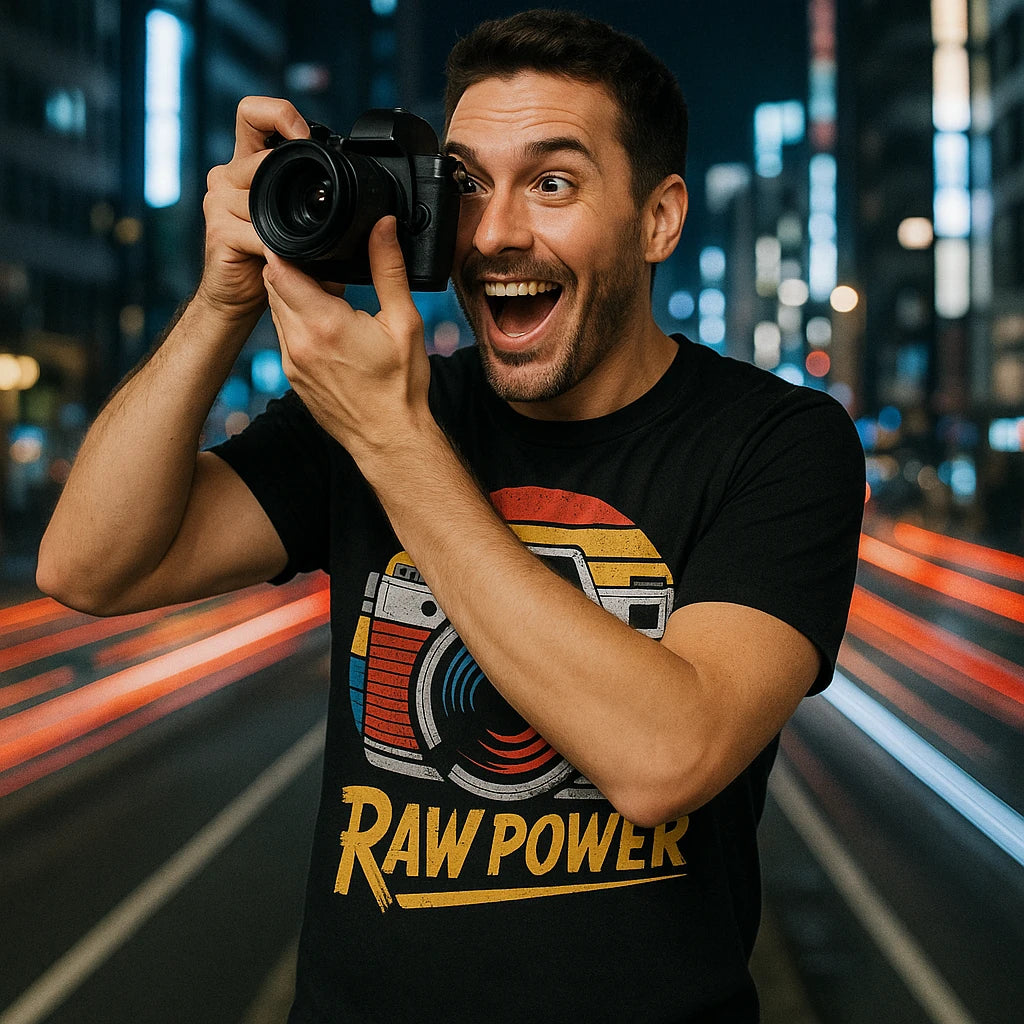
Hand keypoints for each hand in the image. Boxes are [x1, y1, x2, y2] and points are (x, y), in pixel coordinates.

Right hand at [195, 96, 309, 320]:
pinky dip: (279, 249)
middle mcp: (227, 176)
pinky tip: (283, 259)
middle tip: (309, 207)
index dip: (279, 115)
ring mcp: (218, 201)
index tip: (306, 139)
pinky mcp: (218, 230)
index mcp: (247, 165)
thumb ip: (310, 201)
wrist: (237, 296)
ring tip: (293, 242)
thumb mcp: (294, 222)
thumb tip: (359, 202)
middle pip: (261, 156)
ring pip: (262, 194)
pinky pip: (258, 233)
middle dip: (291, 180)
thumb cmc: (268, 259)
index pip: (251, 113)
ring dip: (286, 221)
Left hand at [262, 216, 434, 466]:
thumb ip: (388, 269)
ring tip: (325, 291)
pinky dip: (296, 318)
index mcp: (325, 323)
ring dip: (292, 292)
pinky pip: (283, 333)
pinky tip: (325, 323)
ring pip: (275, 307)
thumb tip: (382, 225)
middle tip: (321, 261)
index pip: (280, 268)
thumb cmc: (401, 387)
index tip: (306, 237)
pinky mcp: (291, 375)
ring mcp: (291, 361)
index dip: (288, 247)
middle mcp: (299, 342)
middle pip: (273, 284)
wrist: (389, 439)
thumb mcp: (404, 322)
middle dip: (291, 266)